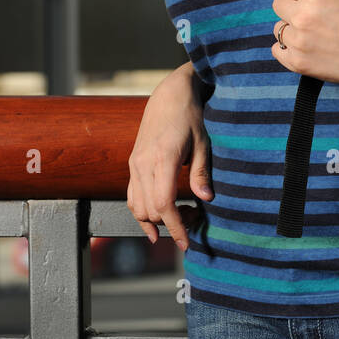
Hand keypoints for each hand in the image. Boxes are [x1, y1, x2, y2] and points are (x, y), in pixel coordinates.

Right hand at [127, 65, 211, 251]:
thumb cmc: (190, 117)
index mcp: (162, 159)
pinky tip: (154, 221)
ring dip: (155, 221)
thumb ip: (201, 173)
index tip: (185, 242)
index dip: (175, 227)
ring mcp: (134, 164)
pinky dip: (141, 212)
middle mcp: (143, 164)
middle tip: (193, 222)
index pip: (164, 204)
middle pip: (150, 210)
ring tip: (179, 219)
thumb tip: (206, 199)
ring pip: (137, 207)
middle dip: (170, 225)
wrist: (169, 96)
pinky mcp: (133, 164)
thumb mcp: (203, 143)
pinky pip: (131, 197)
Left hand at [270, 0, 338, 85]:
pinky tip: (303, 45)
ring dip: (290, 28)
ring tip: (310, 31)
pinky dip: (287, 49)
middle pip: (277, 4)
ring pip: (278, 28)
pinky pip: (277, 50)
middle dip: (291, 5)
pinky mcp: (298, 62)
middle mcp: (302, 16)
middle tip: (309, 12)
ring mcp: (299, 41)